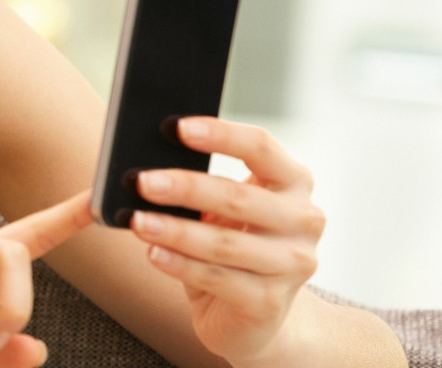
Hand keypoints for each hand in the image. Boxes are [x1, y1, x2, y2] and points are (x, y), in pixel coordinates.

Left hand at [131, 117, 324, 364]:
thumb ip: (199, 186)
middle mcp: (303, 220)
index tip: (177, 126)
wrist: (252, 315)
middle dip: (186, 188)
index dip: (221, 135)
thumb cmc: (229, 244)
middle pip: (238, 196)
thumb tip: (146, 169)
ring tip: (138, 220)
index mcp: (293, 183)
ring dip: (175, 230)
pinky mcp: (270, 302)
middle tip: (142, 181)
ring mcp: (293, 265)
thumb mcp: (220, 210)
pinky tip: (154, 254)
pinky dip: (180, 265)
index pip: (260, 147)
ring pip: (225, 243)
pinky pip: (218, 279)